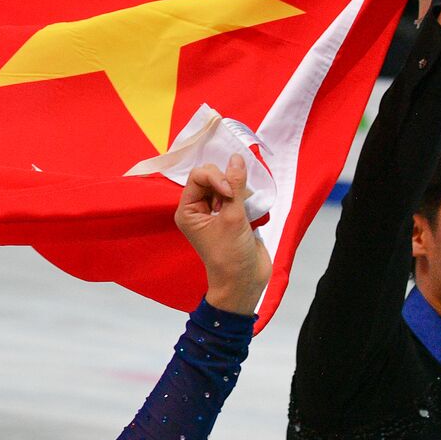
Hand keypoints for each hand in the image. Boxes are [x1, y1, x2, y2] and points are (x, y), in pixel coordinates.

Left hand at [174, 154, 270, 314]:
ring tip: (246, 213)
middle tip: (238, 202)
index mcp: (188, 210)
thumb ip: (235, 186)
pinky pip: (240, 195)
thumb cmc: (231, 255)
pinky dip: (248, 200)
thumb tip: (237, 158)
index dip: (216, 177)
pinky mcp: (232, 215)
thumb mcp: (233, 218)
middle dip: (230, 184)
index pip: (198, 175)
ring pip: (229, 184)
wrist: (244, 281)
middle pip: (213, 177)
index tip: (231, 192)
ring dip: (241, 193)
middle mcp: (198, 208)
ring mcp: (216, 211)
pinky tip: (253, 214)